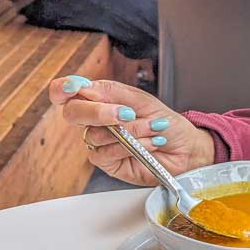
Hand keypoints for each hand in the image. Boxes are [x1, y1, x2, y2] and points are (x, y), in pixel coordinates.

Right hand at [48, 77, 214, 184]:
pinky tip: (148, 145)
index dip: (62, 88)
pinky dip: (128, 147)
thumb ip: (113, 93)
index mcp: (102, 99)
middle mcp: (97, 120)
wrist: (186, 149)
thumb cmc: (167, 124)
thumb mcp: (142, 101)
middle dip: (98, 112)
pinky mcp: (107, 162)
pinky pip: (104, 153)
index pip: (67, 92)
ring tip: (153, 129)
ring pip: (95, 134)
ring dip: (130, 131)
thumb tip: (85, 87)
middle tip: (126, 113)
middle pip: (72, 113)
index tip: (74, 87)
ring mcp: (100, 142)